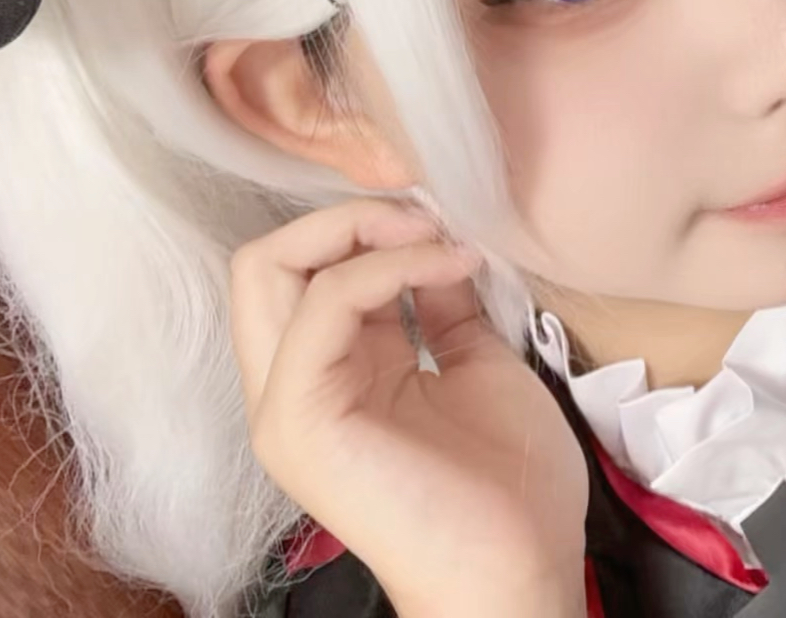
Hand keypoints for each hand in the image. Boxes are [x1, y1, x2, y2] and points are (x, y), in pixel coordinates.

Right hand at [229, 199, 586, 614]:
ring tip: (441, 242)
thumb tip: (440, 245)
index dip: (367, 227)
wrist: (519, 569)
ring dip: (362, 231)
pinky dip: (385, 269)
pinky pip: (321, 307)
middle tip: (425, 219)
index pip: (305, 270)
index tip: (443, 221)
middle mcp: (293, 386)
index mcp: (332, 374)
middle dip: (345, 217)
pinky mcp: (301, 418)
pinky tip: (448, 268)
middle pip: (266, 261)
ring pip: (267, 268)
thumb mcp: (477, 365)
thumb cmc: (509, 489)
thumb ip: (444, 307)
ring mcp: (287, 404)